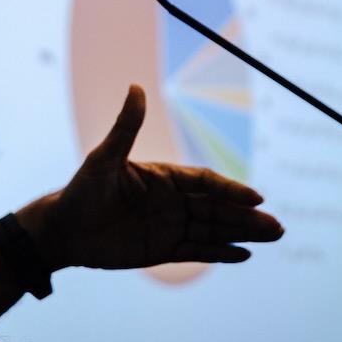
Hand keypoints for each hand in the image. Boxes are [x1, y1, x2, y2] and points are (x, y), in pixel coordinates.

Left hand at [43, 84, 283, 269]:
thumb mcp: (104, 158)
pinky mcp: (162, 250)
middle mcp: (171, 201)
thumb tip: (136, 86)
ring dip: (243, 234)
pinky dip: (220, 253)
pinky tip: (244, 255)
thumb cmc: (82, 190)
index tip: (254, 197)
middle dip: (247, 216)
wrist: (63, 230)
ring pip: (214, 230)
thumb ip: (126, 127)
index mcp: (163, 177)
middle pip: (218, 208)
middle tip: (278, 225)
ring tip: (274, 235)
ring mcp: (169, 226)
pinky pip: (197, 251)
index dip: (230, 189)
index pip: (205, 182)